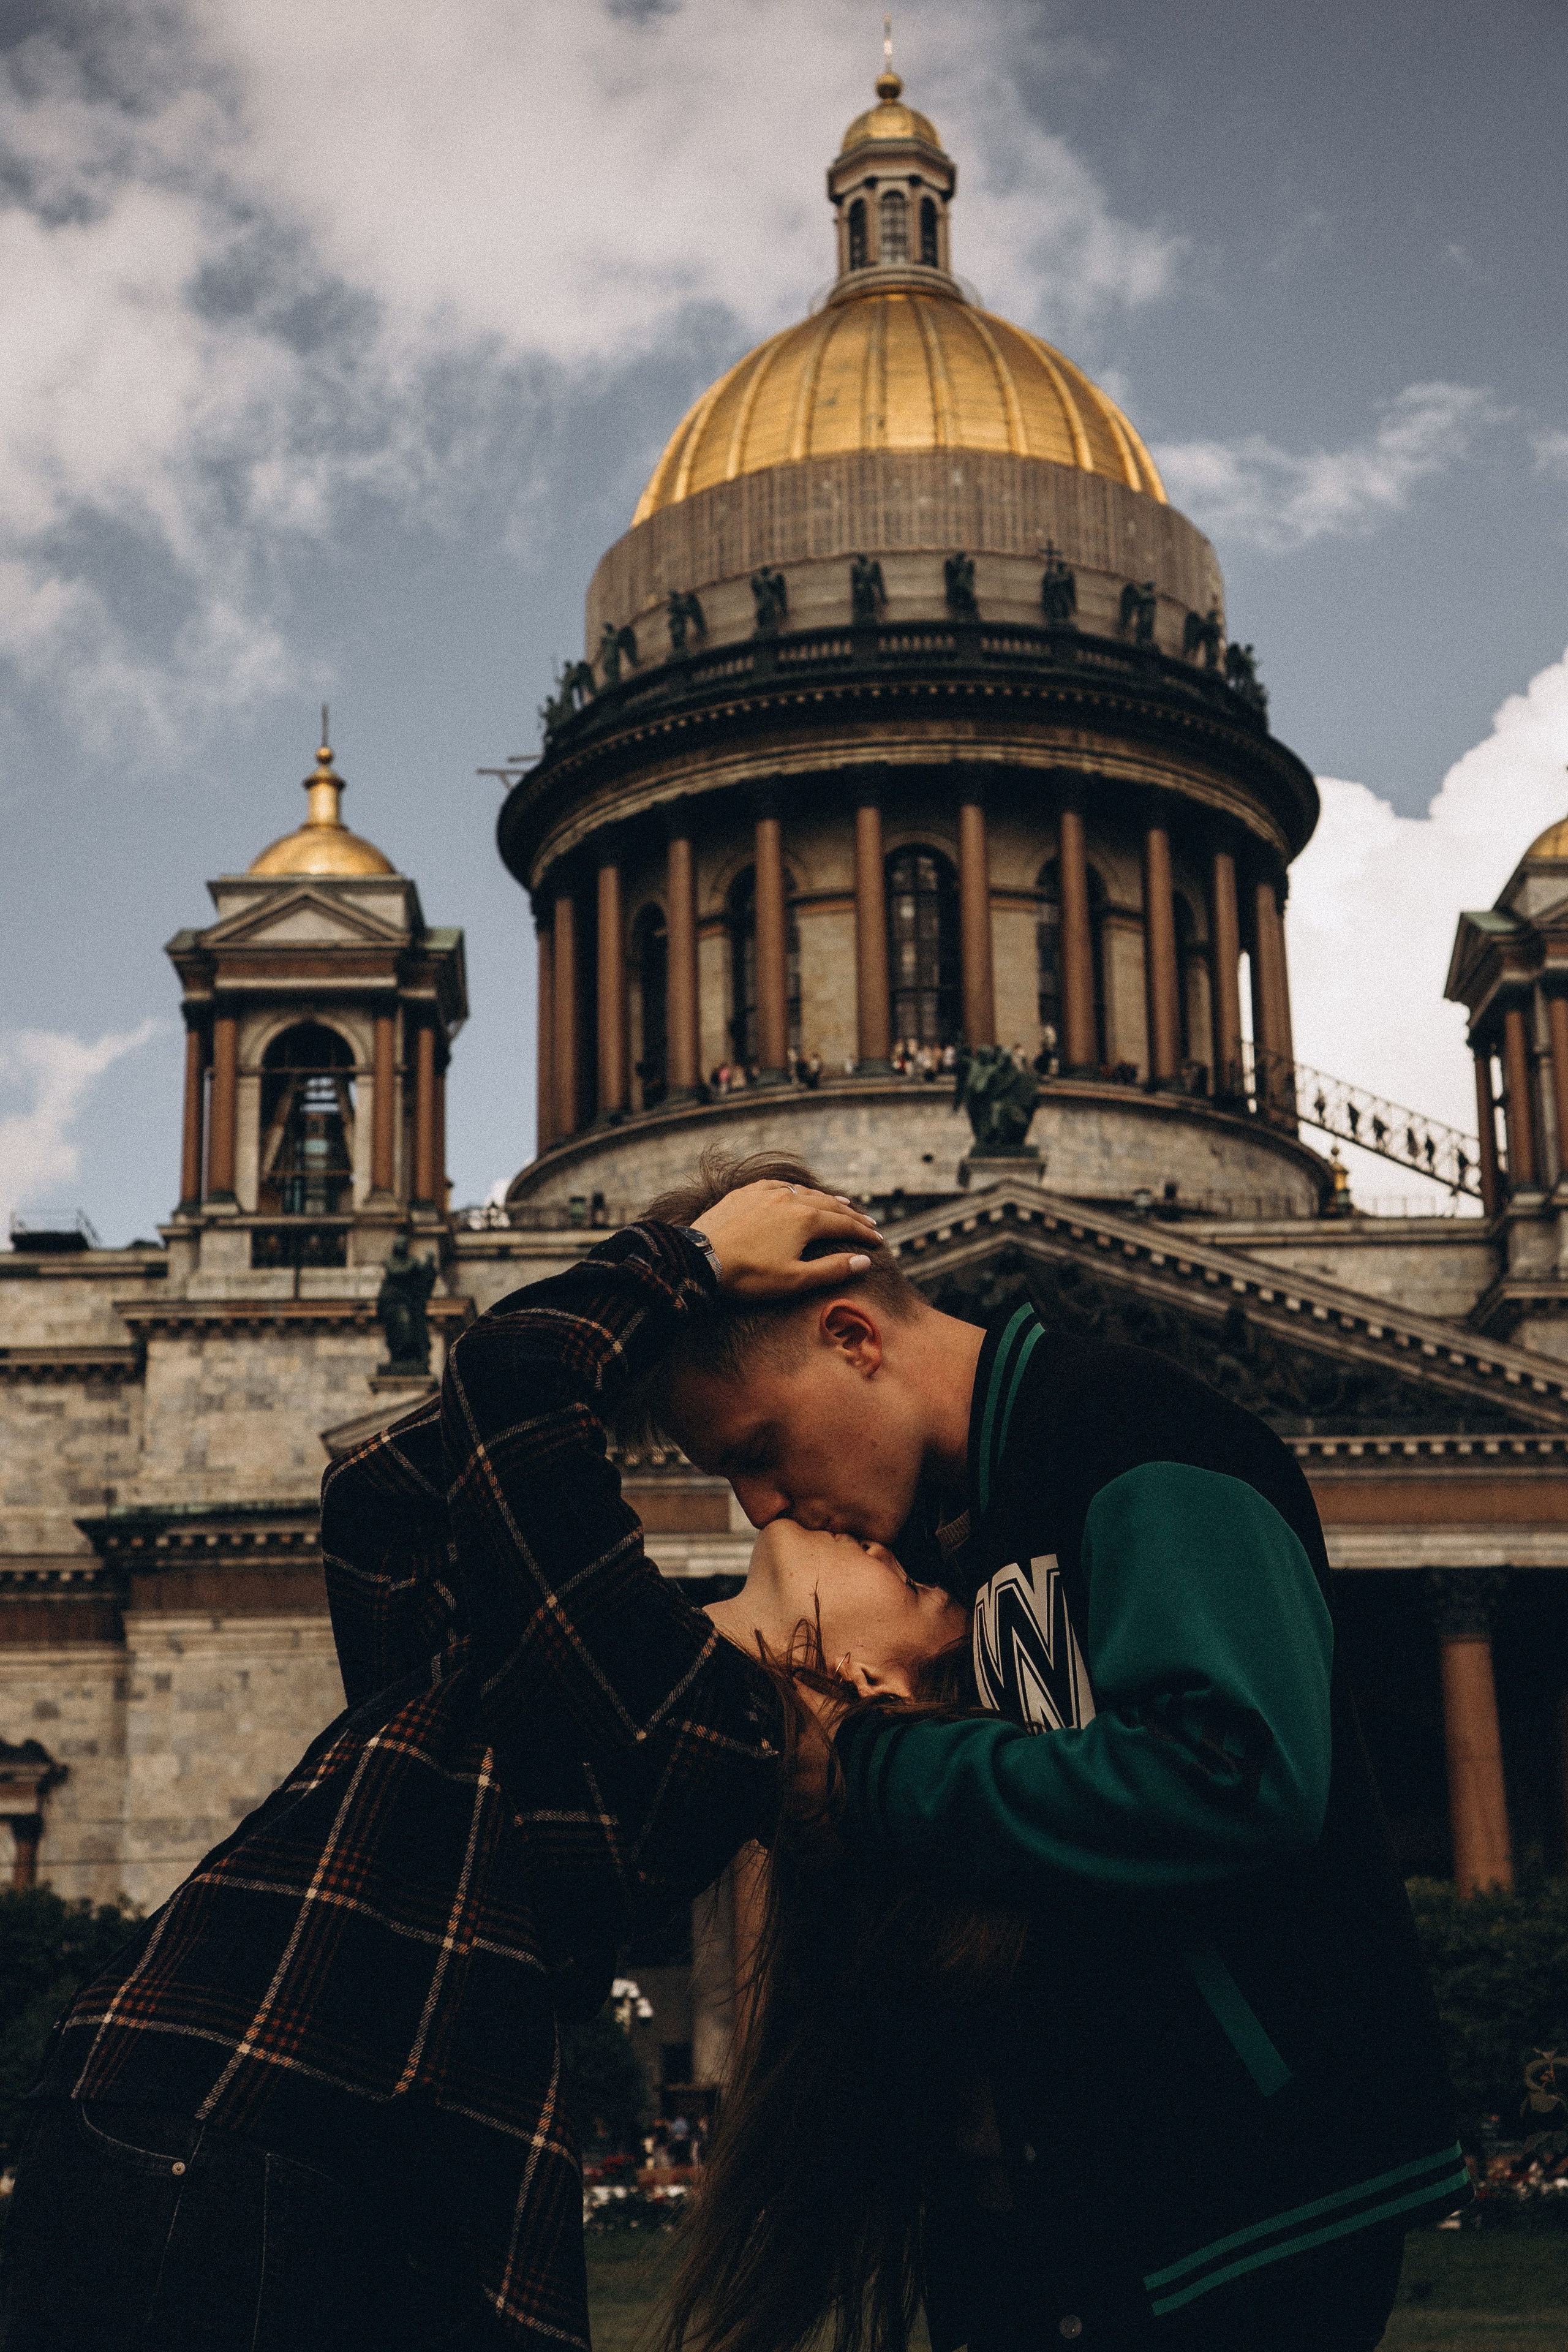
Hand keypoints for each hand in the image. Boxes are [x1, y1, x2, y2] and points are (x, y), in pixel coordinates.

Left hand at [692, 1180, 880, 1301]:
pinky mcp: (745, 1193)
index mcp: (805, 1219)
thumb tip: (864, 1262)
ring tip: (841, 1204)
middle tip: (868, 1223)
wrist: (700, 1259)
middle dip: (851, 1215)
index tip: (878, 1241)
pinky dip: (796, 1190)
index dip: (864, 1233)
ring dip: (826, 1199)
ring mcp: (766, 1193)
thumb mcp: (795, 1279)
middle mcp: (790, 1198)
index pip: (844, 1224)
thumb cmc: (749, 1274)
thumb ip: (832, 1269)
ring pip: (805, 1191)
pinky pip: (778, 1185)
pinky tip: (796, 1193)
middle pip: (829, 1205)